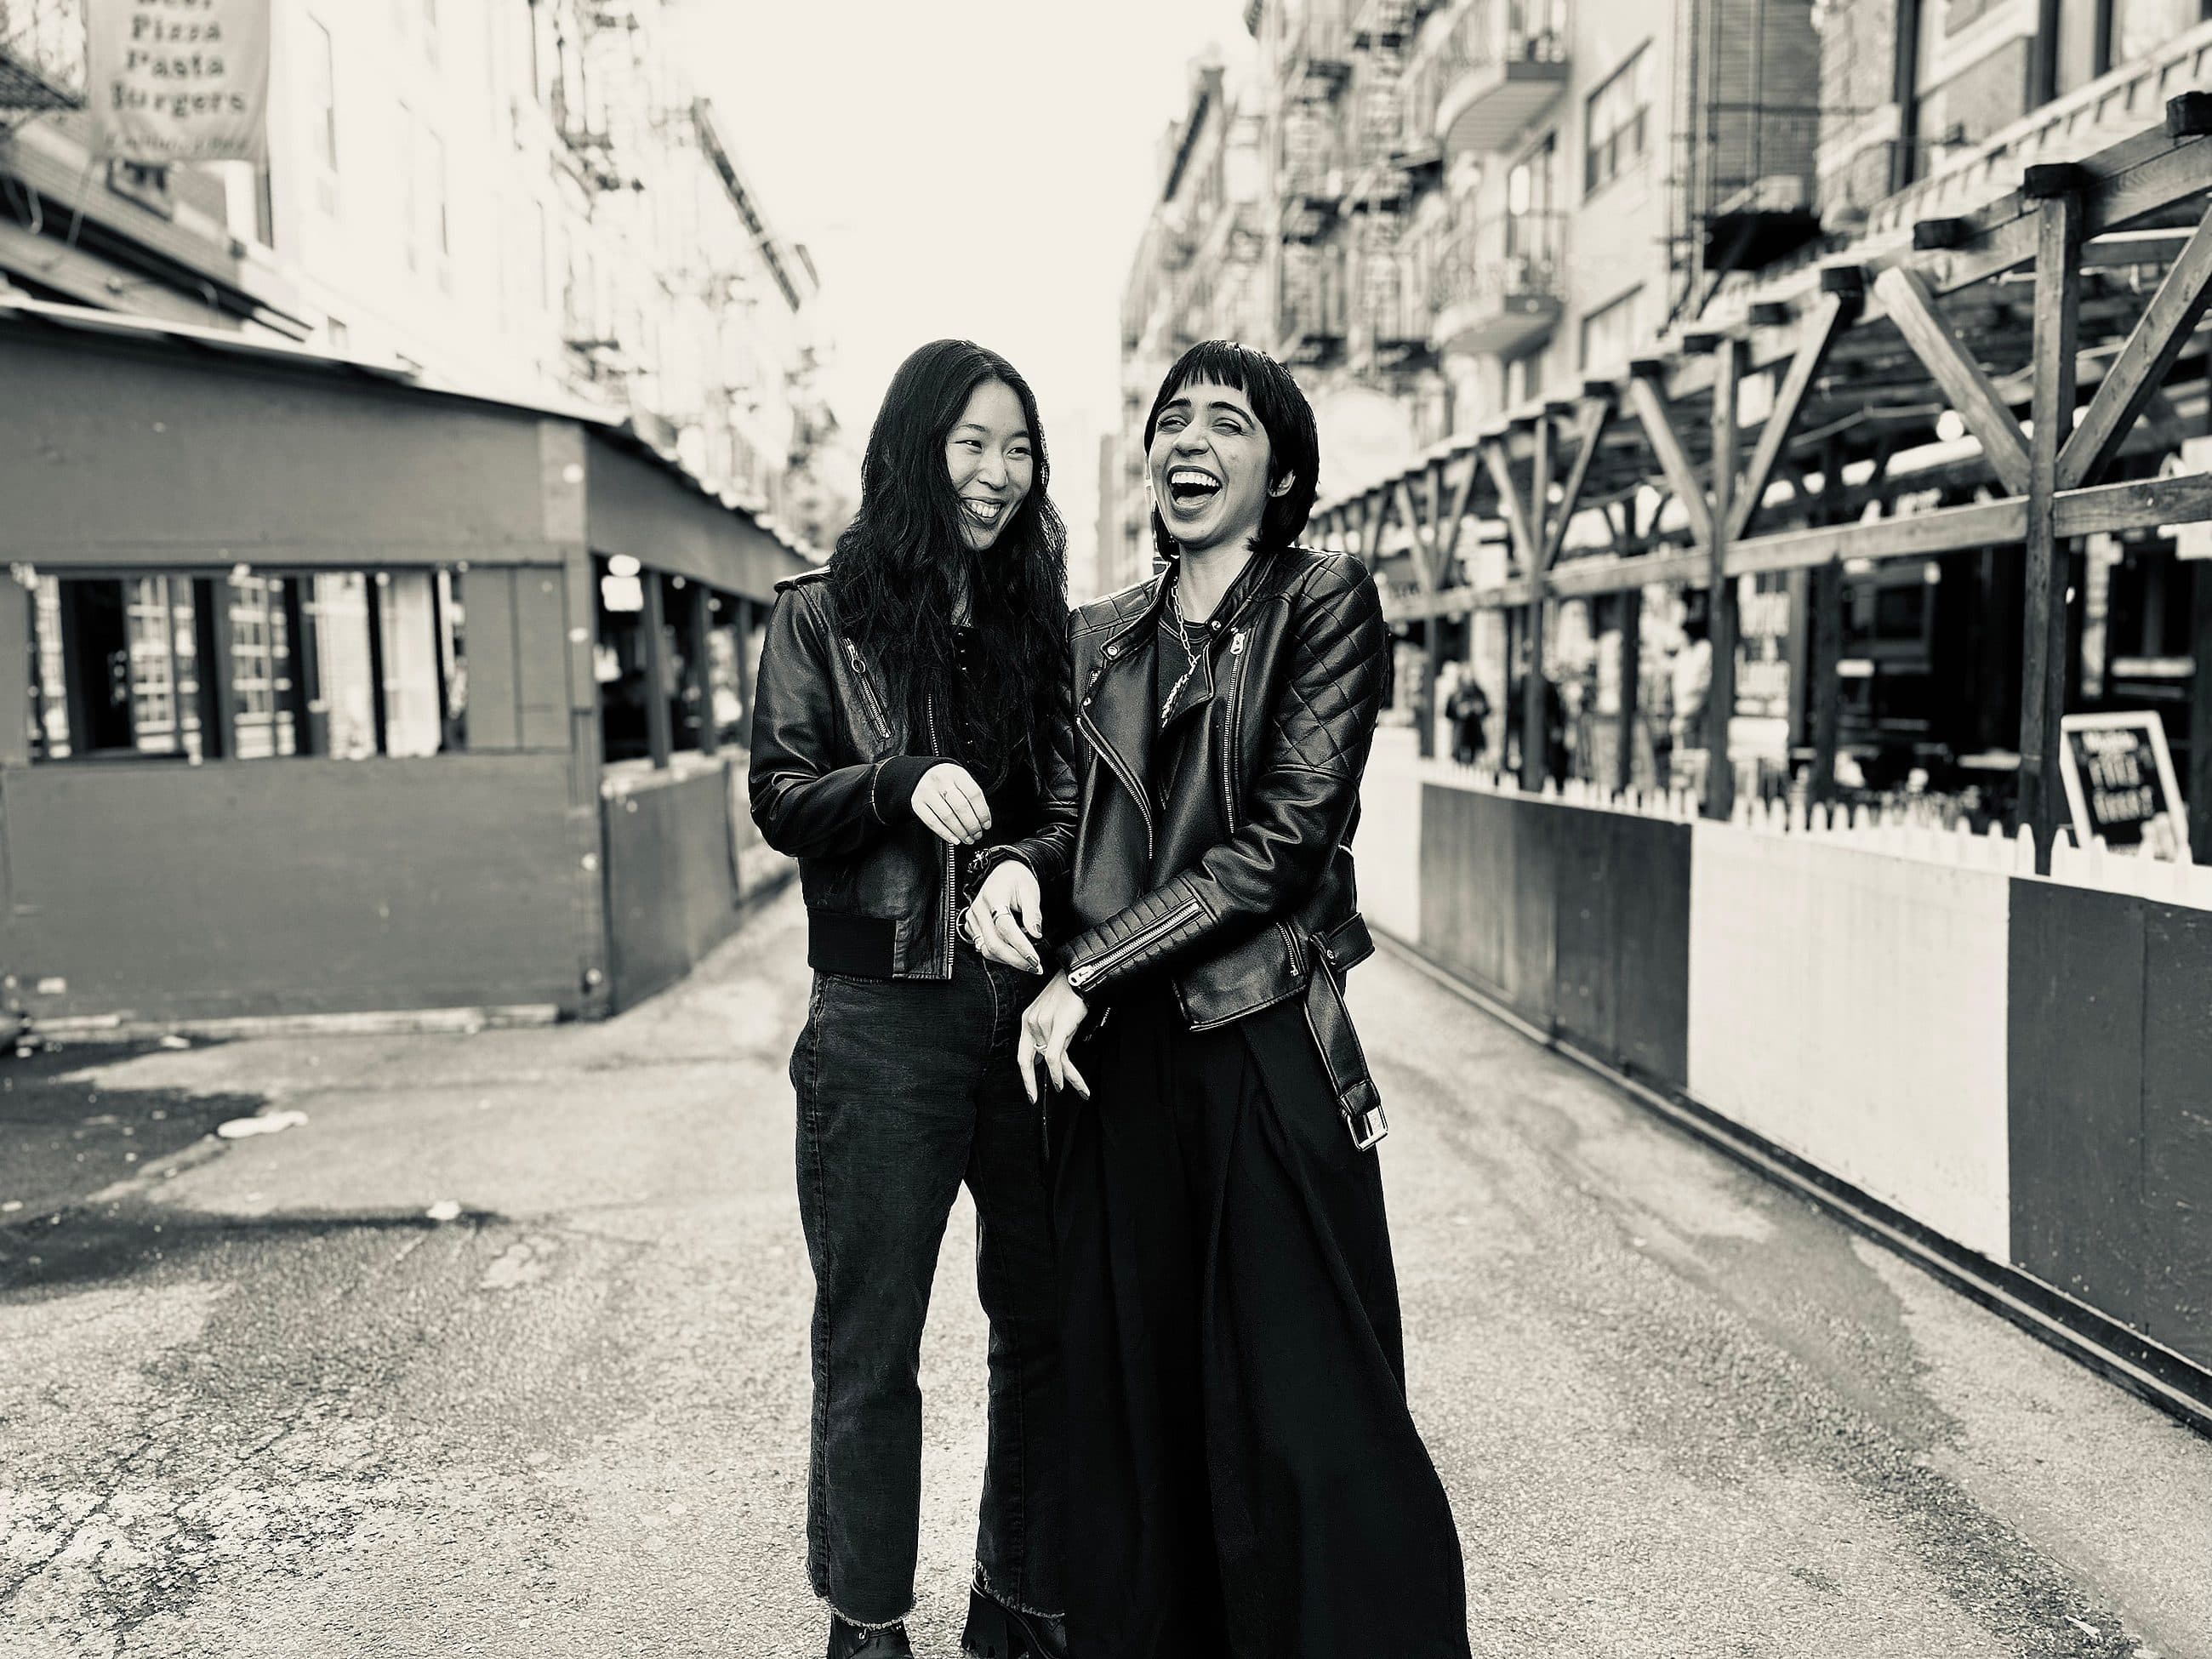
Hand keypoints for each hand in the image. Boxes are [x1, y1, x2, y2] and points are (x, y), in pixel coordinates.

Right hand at [911, 762, 990, 846]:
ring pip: (947, 816)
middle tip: (977, 834)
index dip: (982, 813)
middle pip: (961, 807)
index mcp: (956, 773)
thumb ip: (971, 796)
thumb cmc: (945, 779)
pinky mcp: (917, 803)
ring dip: (960, 832)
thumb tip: (982, 819)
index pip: (973, 795)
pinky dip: (945, 833)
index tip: (986, 824)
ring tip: (967, 838)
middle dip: (972, 825)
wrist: (922, 773)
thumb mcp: (960, 779)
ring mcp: (927, 792)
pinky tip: (953, 839)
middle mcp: (941, 781)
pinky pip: (932, 822)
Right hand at [964, 860, 1044, 972]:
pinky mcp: (971, 925)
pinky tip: (1013, 953)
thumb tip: (1036, 934)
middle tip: (1034, 967)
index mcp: (993, 896)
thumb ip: (1033, 913)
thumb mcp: (1030, 891)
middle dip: (1015, 959)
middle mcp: (979, 908)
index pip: (1005, 927)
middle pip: (994, 943)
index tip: (1035, 959)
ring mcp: (972, 917)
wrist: (1002, 870)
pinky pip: (982, 946)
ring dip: (1007, 960)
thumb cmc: (1017, 879)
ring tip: (1026, 962)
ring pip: (986, 949)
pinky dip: (999, 954)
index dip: (1021, 946)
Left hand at [1017, 971, 1089, 1103]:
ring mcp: (1043, 1024)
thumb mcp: (1054, 1016)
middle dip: (1033, 1082)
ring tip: (1079, 1090)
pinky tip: (1063, 1082)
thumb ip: (1050, 1037)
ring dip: (1066, 1077)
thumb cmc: (1070, 994)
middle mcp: (1031, 1023)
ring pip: (1051, 1060)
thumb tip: (1048, 1059)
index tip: (1030, 1091)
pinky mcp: (1058, 1026)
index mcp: (1027, 1020)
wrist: (1080, 975)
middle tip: (1035, 1099)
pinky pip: (1055, 1056)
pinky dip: (1059, 1072)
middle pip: (1036, 1060)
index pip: (1023, 1055)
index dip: (1025, 1075)